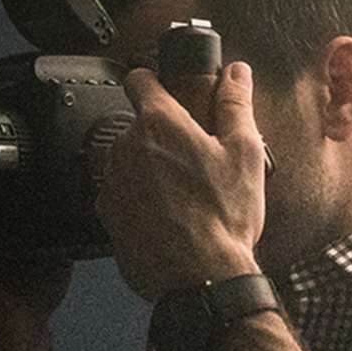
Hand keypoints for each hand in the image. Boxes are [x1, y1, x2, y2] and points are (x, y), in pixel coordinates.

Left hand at [93, 59, 265, 299]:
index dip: (153, 80)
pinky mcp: (107, 214)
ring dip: (149, 167)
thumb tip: (237, 73)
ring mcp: (112, 181)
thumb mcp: (244, 153)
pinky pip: (122, 192)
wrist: (200, 277)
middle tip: (193, 160)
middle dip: (162, 136)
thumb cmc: (224, 216)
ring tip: (183, 193)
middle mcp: (126, 147)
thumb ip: (236, 105)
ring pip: (129, 159)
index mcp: (159, 123)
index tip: (164, 89)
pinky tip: (167, 214)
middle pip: (139, 125)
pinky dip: (139, 197)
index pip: (139, 79)